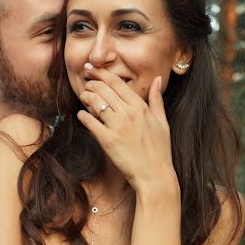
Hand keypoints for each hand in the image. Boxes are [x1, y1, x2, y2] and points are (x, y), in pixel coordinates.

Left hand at [78, 66, 177, 193]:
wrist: (154, 175)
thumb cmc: (159, 150)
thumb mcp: (162, 122)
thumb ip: (156, 99)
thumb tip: (157, 79)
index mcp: (141, 107)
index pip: (117, 83)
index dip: (102, 73)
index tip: (92, 69)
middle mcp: (128, 113)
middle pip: (104, 90)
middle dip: (92, 83)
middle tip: (86, 83)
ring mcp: (117, 127)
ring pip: (95, 103)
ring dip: (86, 97)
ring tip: (84, 96)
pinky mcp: (108, 141)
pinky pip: (90, 123)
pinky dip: (83, 116)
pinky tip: (82, 115)